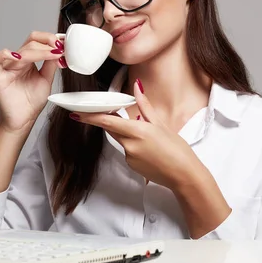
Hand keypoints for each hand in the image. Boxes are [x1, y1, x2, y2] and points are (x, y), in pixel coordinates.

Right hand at [0, 31, 66, 132]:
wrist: (23, 120)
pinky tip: (19, 58)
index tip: (62, 44)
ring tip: (52, 54)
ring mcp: (7, 68)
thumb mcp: (46, 80)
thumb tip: (59, 50)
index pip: (36, 40)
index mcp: (28, 61)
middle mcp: (17, 62)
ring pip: (21, 51)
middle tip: (60, 49)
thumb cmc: (31, 102)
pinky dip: (6, 55)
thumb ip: (51, 65)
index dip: (49, 39)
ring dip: (39, 51)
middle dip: (48, 43)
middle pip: (30, 42)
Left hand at [70, 79, 202, 189]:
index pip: (108, 121)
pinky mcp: (131, 166)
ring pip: (122, 140)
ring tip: (153, 141)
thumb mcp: (162, 124)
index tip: (77, 113)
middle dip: (114, 122)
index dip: (91, 117)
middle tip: (125, 118)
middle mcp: (130, 145)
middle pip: (113, 129)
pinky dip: (135, 147)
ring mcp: (129, 157)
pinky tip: (151, 151)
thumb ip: (145, 106)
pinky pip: (128, 151)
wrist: (184, 175)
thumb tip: (137, 87)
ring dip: (130, 136)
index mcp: (138, 131)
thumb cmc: (177, 149)